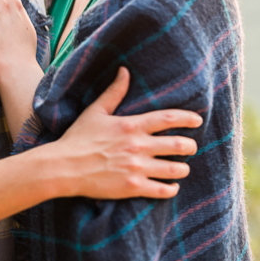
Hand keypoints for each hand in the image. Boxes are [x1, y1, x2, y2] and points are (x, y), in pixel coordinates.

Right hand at [48, 67, 199, 199]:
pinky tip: (170, 186)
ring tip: (180, 168)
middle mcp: (138, 146)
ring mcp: (137, 168)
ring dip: (183, 169)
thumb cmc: (77, 138)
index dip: (188, 118)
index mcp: (131, 126)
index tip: (197, 121)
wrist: (62, 167)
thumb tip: (124, 71)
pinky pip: (163, 190)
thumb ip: (114, 92)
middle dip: (190, 146)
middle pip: (180, 145)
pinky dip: (171, 189)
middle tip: (190, 147)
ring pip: (176, 169)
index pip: (169, 118)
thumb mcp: (95, 112)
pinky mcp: (133, 187)